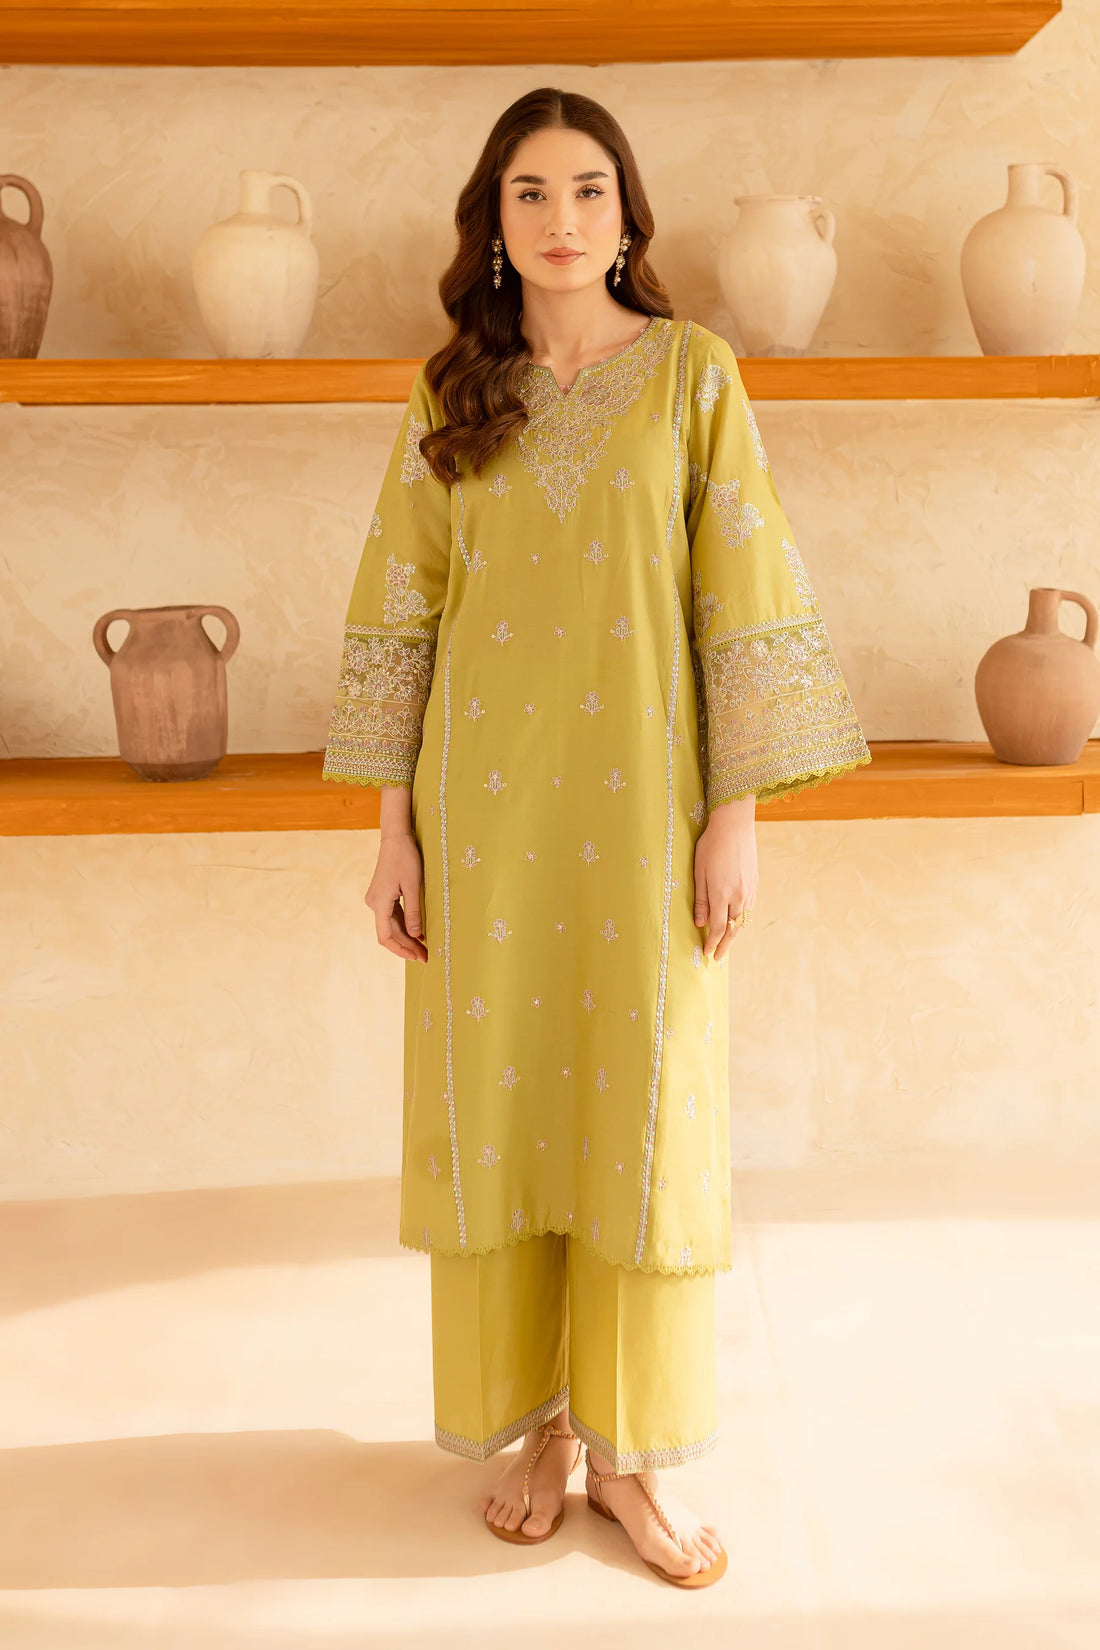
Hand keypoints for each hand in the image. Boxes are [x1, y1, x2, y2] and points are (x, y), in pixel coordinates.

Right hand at [365, 830, 427, 961]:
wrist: (396, 838)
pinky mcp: (381, 895)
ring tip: (423, 949)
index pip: (386, 937)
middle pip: (389, 933)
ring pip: (390, 926)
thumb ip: (413, 913)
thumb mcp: (413, 886)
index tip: (418, 957)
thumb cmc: (406, 858)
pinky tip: (416, 933)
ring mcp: (376, 899)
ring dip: (406, 938)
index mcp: (379, 903)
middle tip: (426, 957)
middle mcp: (374, 903)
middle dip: (407, 946)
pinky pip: (391, 916)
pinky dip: (403, 926)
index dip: (402, 950)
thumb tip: (416, 936)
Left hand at [693, 796, 757, 962]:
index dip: (712, 942)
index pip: (718, 927)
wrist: (735, 826)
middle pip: (733, 928)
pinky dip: (742, 919)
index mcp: (721, 894)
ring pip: (743, 920)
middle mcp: (738, 896)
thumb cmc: (711, 846)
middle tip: (718, 957)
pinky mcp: (755, 883)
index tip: (707, 953)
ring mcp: (749, 890)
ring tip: (727, 943)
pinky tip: (737, 921)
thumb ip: (701, 899)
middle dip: (725, 945)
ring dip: (735, 934)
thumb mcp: (699, 872)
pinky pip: (749, 908)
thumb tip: (700, 923)